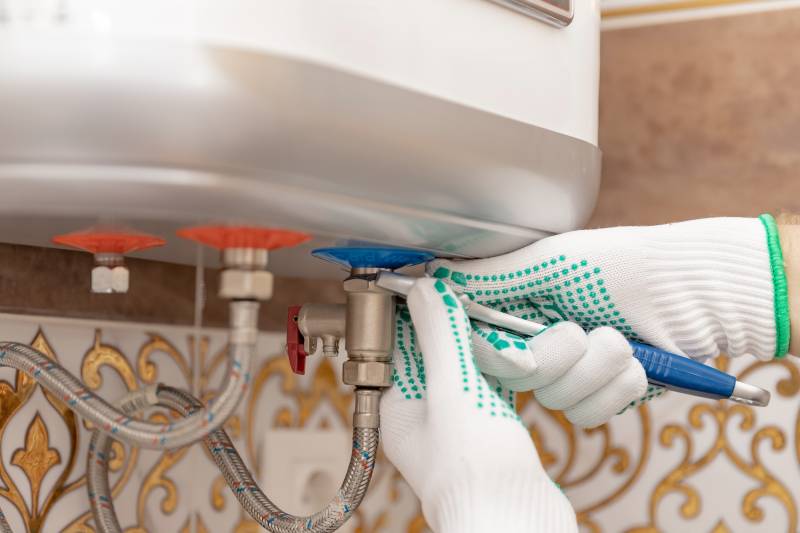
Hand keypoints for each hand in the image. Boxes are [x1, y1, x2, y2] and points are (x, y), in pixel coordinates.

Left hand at [381, 278, 577, 532]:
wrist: (519, 526)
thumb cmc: (476, 475)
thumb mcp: (454, 393)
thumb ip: (441, 339)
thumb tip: (426, 289)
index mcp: (401, 404)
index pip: (406, 340)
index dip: (426, 310)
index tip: (448, 284)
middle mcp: (427, 413)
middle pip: (442, 352)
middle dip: (466, 328)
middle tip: (489, 303)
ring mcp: (462, 424)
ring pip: (474, 367)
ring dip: (494, 349)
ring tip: (513, 327)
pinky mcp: (494, 431)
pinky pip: (498, 387)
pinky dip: (512, 371)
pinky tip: (530, 357)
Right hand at [428, 216, 786, 421]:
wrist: (687, 291)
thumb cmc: (620, 265)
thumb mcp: (548, 262)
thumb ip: (489, 277)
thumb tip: (433, 275)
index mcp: (518, 308)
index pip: (480, 344)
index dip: (495, 355)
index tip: (514, 353)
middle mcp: (539, 342)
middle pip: (517, 379)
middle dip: (557, 356)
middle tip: (578, 330)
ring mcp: (572, 373)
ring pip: (555, 400)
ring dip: (596, 368)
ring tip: (619, 339)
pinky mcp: (602, 396)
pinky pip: (589, 414)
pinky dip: (616, 386)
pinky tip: (634, 361)